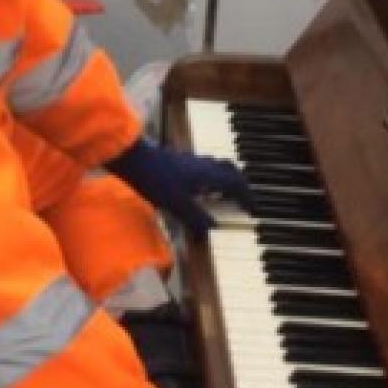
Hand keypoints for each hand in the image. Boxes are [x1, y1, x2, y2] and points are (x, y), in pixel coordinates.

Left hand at [106, 138, 252, 236]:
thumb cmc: (155, 179)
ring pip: (218, 168)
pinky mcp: (180, 162)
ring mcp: (192, 161)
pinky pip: (205, 169)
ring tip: (224, 197)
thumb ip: (197, 218)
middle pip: (231, 171)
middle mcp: (204, 165)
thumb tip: (213, 228)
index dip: (247, 197)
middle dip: (240, 185)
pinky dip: (211, 180)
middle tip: (243, 200)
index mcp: (208, 174)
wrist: (133, 159)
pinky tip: (200, 191)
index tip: (253, 209)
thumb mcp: (177, 205)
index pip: (237, 183)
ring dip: (225, 181)